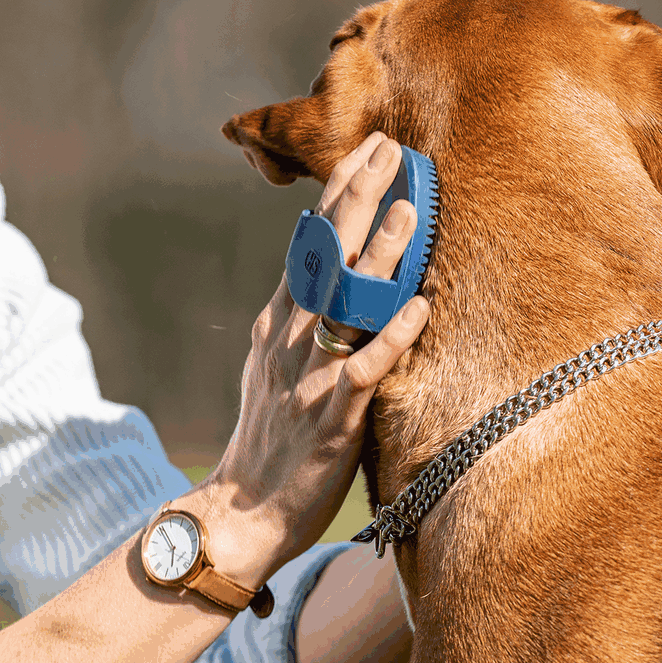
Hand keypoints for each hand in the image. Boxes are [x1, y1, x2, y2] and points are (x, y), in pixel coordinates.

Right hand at [192, 132, 428, 578]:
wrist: (240, 513)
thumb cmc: (267, 443)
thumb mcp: (270, 368)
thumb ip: (295, 322)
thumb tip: (318, 278)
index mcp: (277, 323)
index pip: (309, 244)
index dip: (338, 194)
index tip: (367, 151)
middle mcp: (289, 338)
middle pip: (325, 254)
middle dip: (358, 196)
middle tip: (390, 148)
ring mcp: (309, 376)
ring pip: (346, 301)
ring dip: (379, 252)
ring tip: (411, 208)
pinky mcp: (331, 418)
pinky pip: (367, 367)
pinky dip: (394, 334)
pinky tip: (421, 304)